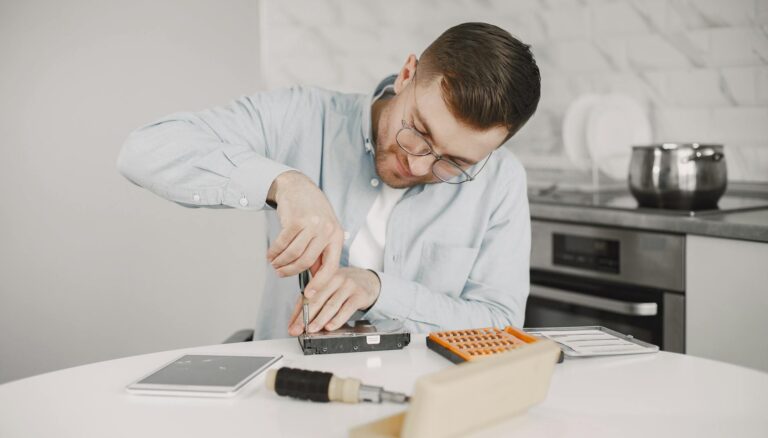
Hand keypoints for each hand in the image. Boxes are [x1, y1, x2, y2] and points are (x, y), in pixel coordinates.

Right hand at [266, 171, 343, 285]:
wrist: (298, 187)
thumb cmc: (311, 212)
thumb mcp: (323, 231)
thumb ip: (320, 253)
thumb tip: (315, 278)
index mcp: (337, 237)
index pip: (331, 267)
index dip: (320, 283)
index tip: (309, 294)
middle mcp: (327, 230)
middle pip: (307, 262)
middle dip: (291, 272)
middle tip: (281, 274)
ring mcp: (312, 225)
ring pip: (293, 254)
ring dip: (280, 262)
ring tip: (275, 264)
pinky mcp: (295, 220)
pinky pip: (282, 243)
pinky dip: (274, 252)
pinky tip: (271, 254)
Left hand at [287, 267, 380, 335]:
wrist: (368, 280)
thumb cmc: (344, 287)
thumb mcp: (328, 290)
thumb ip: (311, 304)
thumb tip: (295, 324)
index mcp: (323, 277)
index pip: (306, 297)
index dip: (298, 313)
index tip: (292, 327)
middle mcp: (335, 279)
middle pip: (317, 299)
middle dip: (306, 317)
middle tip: (299, 329)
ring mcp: (348, 286)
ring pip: (331, 304)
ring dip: (320, 319)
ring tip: (312, 329)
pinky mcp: (359, 295)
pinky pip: (347, 308)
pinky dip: (338, 319)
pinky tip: (331, 326)